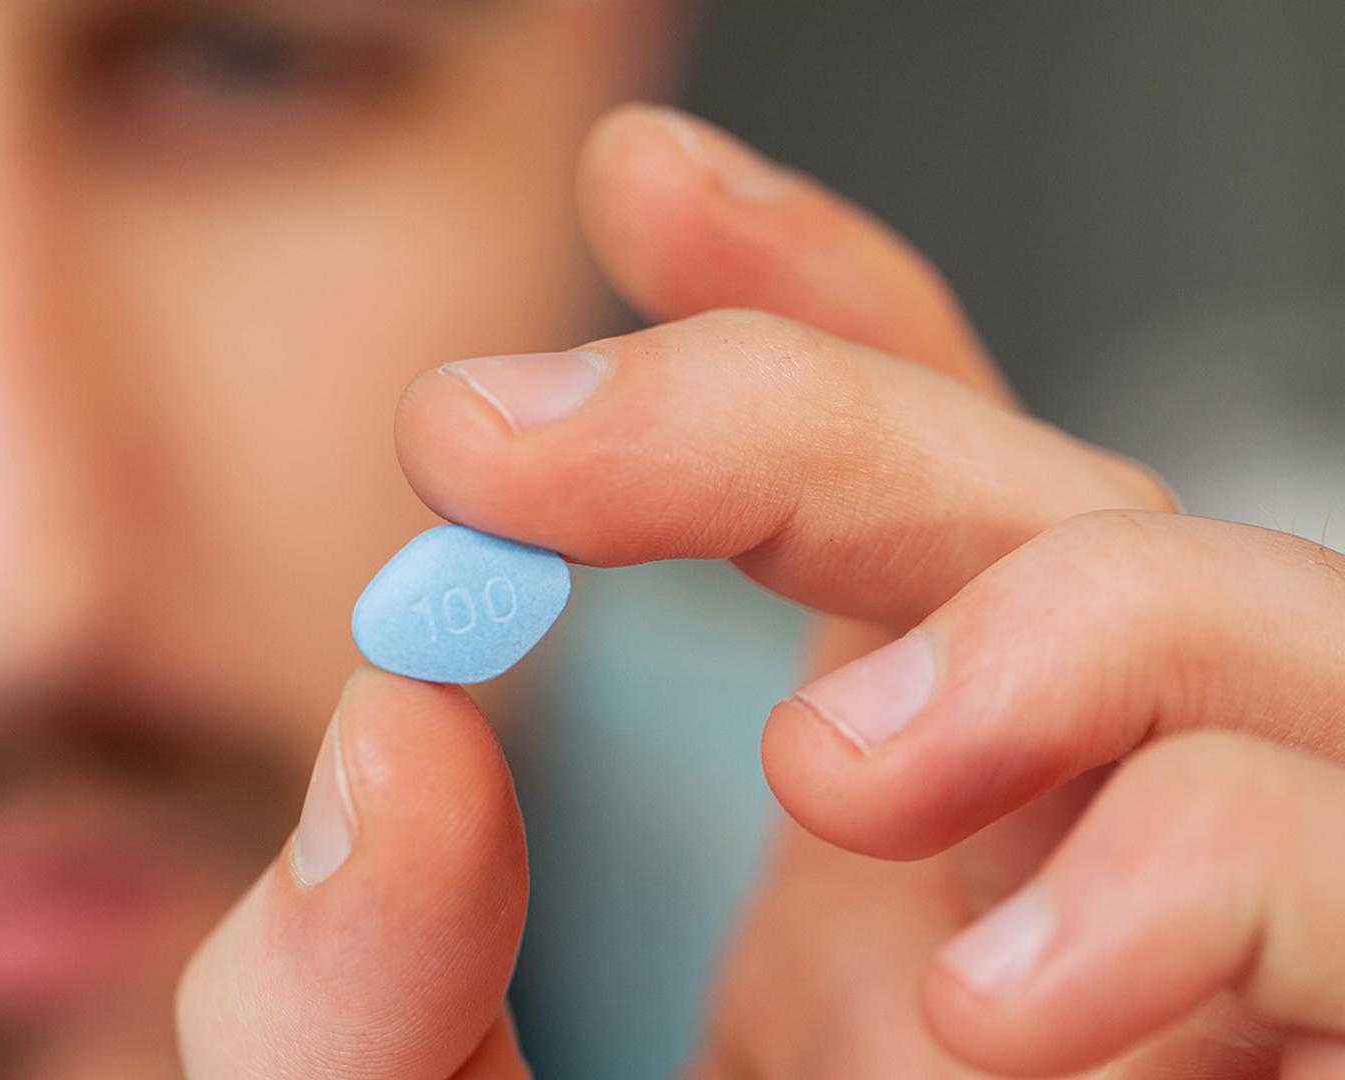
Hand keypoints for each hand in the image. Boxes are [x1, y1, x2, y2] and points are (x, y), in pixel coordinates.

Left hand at [172, 105, 1344, 1077]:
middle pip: (1008, 491)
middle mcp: (1038, 848)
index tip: (638, 194)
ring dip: (1055, 630)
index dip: (786, 308)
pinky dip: (1215, 878)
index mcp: (846, 825)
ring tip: (830, 765)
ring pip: (1250, 624)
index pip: (870, 484)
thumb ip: (346, 972)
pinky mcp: (1332, 1048)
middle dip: (799, 403)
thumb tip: (394, 716)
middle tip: (524, 438)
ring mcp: (1207, 953)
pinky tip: (1010, 1005)